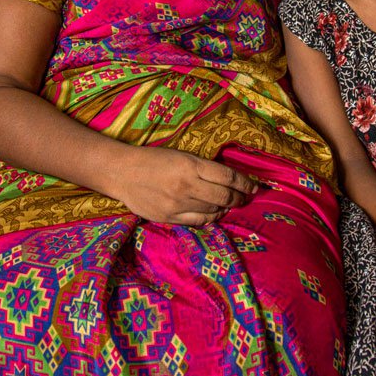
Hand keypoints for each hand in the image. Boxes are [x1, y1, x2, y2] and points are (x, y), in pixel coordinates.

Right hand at [112, 147, 258, 225]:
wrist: (122, 172)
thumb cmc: (153, 159)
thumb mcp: (181, 155)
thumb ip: (203, 167)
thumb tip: (229, 179)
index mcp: (190, 165)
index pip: (227, 176)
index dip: (245, 183)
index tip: (254, 186)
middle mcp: (186, 185)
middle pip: (224, 196)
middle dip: (239, 198)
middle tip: (244, 197)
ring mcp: (177, 204)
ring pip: (213, 211)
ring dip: (225, 208)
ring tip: (228, 204)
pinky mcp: (169, 218)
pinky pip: (198, 221)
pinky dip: (210, 218)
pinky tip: (213, 213)